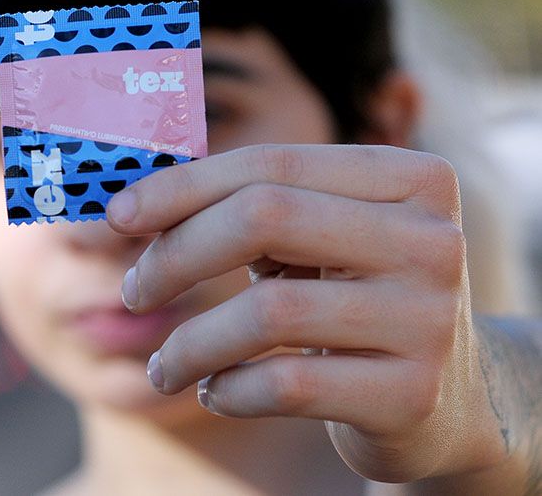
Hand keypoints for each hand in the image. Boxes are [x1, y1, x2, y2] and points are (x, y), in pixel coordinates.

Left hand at [107, 144, 507, 483]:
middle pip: (264, 217)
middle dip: (176, 256)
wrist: (448, 402)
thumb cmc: (353, 298)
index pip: (270, 165)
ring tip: (165, 365)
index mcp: (410, 178)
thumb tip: (126, 205)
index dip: (181, 187)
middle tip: (134, 294)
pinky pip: (285, 385)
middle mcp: (431, 240)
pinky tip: (215, 392)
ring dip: (190, 343)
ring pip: (267, 312)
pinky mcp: (410, 394)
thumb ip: (248, 207)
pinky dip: (229, 390)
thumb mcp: (318, 239)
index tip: (118, 216)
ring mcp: (428, 319)